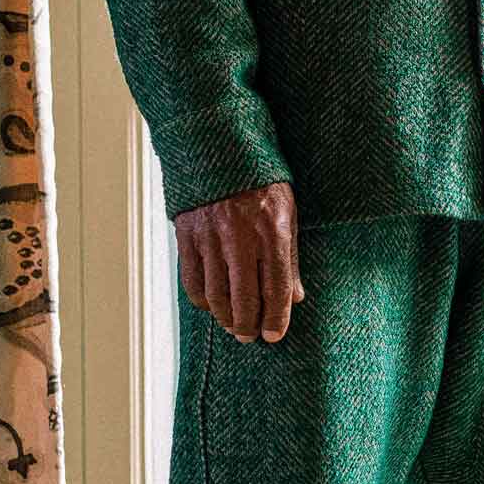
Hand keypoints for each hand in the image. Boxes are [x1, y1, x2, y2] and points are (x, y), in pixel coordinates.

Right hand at [173, 180, 303, 342]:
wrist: (220, 146)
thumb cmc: (262, 182)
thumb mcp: (288, 213)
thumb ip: (291, 257)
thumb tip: (296, 298)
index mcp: (273, 230)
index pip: (276, 288)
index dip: (276, 319)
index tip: (274, 336)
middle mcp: (241, 236)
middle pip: (244, 298)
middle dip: (248, 325)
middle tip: (250, 337)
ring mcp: (210, 236)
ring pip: (216, 294)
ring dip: (225, 317)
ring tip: (233, 326)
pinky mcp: (187, 234)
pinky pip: (192, 279)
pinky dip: (201, 299)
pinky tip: (210, 305)